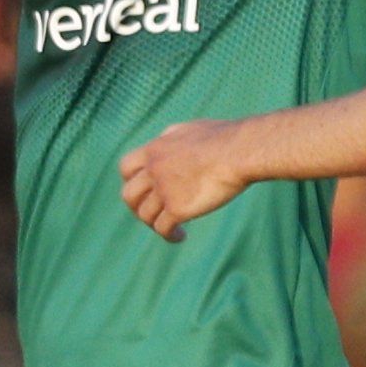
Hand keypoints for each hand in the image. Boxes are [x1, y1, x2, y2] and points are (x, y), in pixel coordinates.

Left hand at [119, 118, 249, 241]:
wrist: (239, 152)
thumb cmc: (223, 138)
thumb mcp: (188, 130)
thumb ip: (171, 139)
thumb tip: (166, 143)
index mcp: (154, 150)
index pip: (126, 169)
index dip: (132, 181)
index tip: (145, 190)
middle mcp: (153, 170)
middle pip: (129, 195)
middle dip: (138, 207)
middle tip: (152, 214)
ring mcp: (164, 190)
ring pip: (145, 215)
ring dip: (155, 225)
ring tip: (174, 228)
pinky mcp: (178, 208)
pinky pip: (163, 228)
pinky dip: (169, 235)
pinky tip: (180, 236)